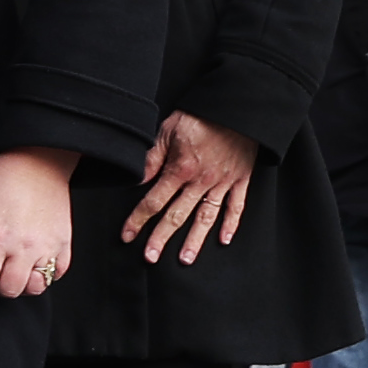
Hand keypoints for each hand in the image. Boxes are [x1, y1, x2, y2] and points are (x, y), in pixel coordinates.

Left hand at [0, 145, 77, 299]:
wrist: (37, 162)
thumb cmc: (1, 180)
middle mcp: (24, 246)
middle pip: (10, 290)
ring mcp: (47, 246)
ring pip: (36, 287)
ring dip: (22, 283)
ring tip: (15, 268)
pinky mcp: (65, 243)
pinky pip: (58, 274)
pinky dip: (45, 274)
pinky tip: (34, 261)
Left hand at [120, 110, 258, 263]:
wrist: (237, 108)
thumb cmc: (200, 116)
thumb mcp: (167, 130)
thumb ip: (152, 157)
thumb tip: (137, 179)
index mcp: (180, 170)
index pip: (153, 201)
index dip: (138, 220)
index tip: (127, 236)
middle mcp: (201, 181)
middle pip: (177, 215)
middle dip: (161, 238)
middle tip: (150, 257)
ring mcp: (222, 183)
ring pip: (206, 217)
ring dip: (195, 240)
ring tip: (185, 259)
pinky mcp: (240, 180)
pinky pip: (237, 206)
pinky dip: (231, 224)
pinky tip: (224, 240)